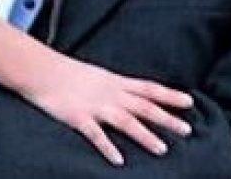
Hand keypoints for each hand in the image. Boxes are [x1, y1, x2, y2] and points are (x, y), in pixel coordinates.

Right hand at [21, 57, 193, 165]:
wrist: (41, 69)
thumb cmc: (68, 73)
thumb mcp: (98, 75)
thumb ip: (116, 86)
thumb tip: (134, 95)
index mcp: (115, 82)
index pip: (148, 88)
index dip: (170, 95)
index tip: (190, 102)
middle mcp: (110, 93)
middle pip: (143, 106)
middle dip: (167, 118)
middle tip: (187, 130)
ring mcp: (95, 106)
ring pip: (125, 121)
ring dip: (144, 135)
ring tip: (161, 149)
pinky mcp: (78, 117)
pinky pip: (96, 135)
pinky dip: (108, 147)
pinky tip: (119, 160)